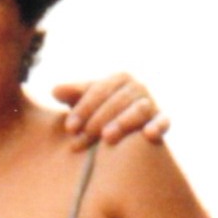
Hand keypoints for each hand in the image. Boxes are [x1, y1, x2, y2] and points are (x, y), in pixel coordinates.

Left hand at [53, 74, 169, 148]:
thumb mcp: (85, 103)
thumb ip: (72, 95)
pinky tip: (149, 135)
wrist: (126, 131)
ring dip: (123, 122)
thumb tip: (55, 91)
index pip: (99, 91)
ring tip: (107, 137)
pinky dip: (158, 126)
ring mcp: (151, 104)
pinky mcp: (162, 121)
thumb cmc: (100, 113)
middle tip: (81, 138)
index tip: (69, 127)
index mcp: (119, 79)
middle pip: (117, 101)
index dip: (83, 108)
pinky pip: (163, 122)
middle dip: (97, 119)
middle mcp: (138, 88)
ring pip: (139, 110)